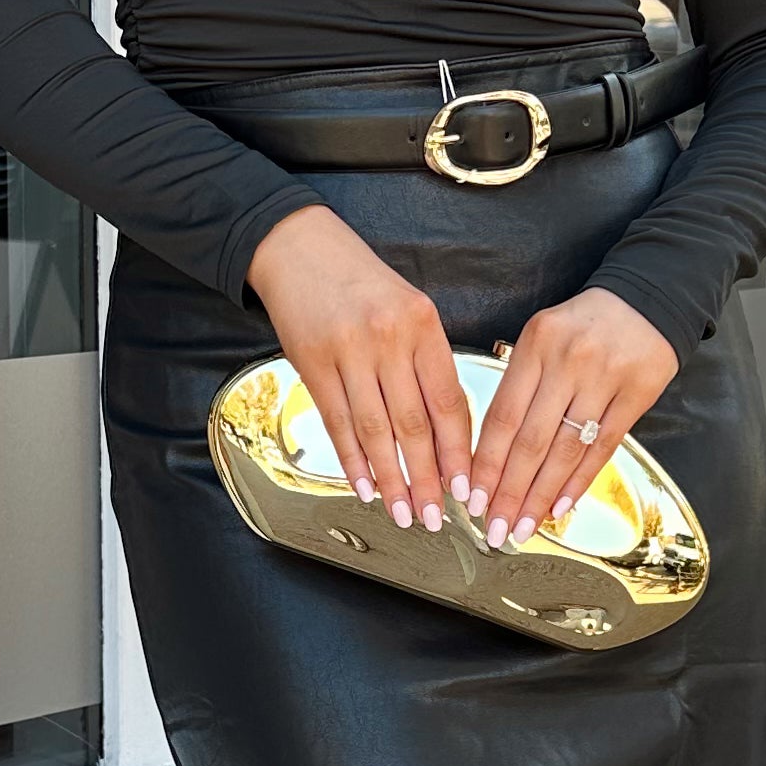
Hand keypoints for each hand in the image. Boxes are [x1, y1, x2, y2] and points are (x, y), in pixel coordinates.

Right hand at [245, 206, 473, 525]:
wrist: (299, 248)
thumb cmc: (361, 281)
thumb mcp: (409, 308)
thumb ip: (427, 362)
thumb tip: (445, 432)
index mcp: (423, 325)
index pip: (448, 402)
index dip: (458, 452)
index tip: (465, 488)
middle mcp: (388, 340)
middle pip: (414, 425)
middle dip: (427, 479)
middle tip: (435, 517)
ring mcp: (349, 353)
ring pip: (375, 432)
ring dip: (390, 480)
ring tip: (401, 513)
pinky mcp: (313, 364)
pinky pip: (338, 422)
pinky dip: (352, 460)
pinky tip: (364, 485)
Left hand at [468, 290, 677, 548]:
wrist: (648, 299)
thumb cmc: (585, 324)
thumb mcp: (542, 337)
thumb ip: (519, 385)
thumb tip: (493, 452)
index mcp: (536, 345)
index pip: (502, 417)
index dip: (486, 463)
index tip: (473, 498)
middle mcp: (568, 362)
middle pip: (531, 440)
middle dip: (509, 491)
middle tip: (495, 527)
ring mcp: (604, 379)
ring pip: (565, 450)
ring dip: (541, 495)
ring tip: (524, 526)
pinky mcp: (636, 395)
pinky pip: (602, 447)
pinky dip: (579, 481)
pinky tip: (560, 507)